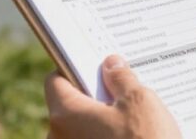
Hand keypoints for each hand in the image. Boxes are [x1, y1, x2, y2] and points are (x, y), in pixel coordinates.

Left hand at [45, 55, 181, 138]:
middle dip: (94, 96)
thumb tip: (111, 65)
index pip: (56, 81)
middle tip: (121, 90)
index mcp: (66, 115)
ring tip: (133, 118)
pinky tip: (132, 137)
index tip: (95, 67)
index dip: (75, 69)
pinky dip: (106, 138)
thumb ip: (121, 78)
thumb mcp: (139, 101)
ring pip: (82, 128)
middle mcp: (59, 138)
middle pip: (70, 106)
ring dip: (102, 121)